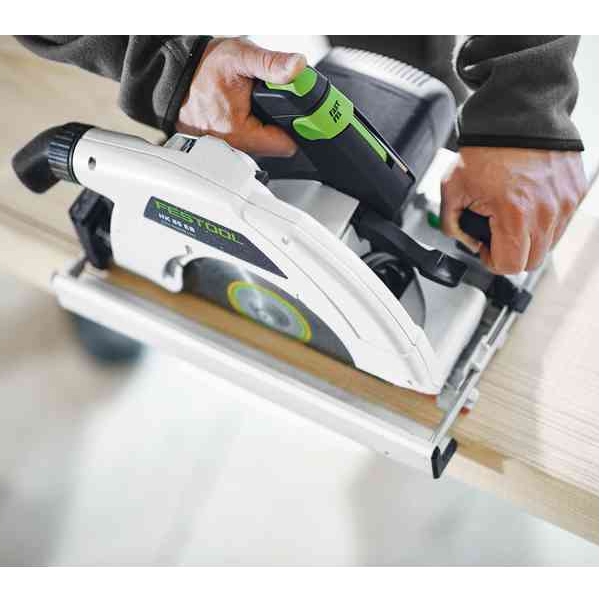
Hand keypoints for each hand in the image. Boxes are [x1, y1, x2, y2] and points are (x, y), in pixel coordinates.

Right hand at [177, 37, 305, 156]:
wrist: (176, 73)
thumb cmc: (203, 67)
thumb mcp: (241, 57)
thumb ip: (272, 64)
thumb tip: (297, 67)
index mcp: (239, 132)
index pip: (285, 146)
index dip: (299, 128)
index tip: (303, 114)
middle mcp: (233, 146)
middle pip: (276, 147)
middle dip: (284, 125)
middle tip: (281, 102)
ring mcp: (229, 147)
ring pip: (263, 145)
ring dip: (270, 126)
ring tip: (265, 104)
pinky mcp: (226, 145)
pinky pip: (250, 142)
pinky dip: (256, 127)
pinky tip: (252, 111)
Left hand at [441, 147, 586, 273]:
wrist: (518, 112)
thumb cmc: (486, 147)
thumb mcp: (452, 188)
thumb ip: (452, 224)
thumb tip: (466, 241)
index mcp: (515, 214)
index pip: (510, 266)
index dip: (492, 261)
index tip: (484, 247)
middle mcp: (546, 211)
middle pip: (531, 261)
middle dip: (510, 252)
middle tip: (495, 234)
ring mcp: (564, 202)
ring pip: (548, 243)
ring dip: (528, 238)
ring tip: (510, 215)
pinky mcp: (575, 191)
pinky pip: (561, 222)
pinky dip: (544, 220)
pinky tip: (527, 202)